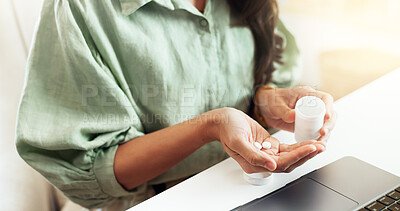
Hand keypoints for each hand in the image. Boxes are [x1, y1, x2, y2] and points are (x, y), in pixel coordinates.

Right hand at [205, 108, 324, 173]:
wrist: (222, 121)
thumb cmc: (227, 129)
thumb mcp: (238, 141)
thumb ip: (253, 156)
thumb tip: (271, 165)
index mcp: (254, 164)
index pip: (281, 164)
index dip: (298, 156)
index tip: (310, 148)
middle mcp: (262, 161)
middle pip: (289, 162)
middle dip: (306, 155)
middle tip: (321, 146)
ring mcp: (267, 153)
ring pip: (290, 156)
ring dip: (304, 151)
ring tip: (319, 144)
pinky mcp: (269, 145)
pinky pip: (287, 148)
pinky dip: (298, 145)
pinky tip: (308, 142)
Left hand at [256, 86, 336, 142]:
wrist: (265, 108)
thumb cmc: (271, 101)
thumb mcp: (276, 105)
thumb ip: (284, 111)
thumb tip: (294, 116)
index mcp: (308, 95)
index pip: (325, 98)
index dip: (329, 107)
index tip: (326, 117)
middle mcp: (313, 105)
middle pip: (330, 114)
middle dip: (329, 124)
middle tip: (323, 133)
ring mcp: (312, 116)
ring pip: (326, 125)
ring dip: (326, 134)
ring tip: (321, 143)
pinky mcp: (308, 126)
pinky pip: (317, 132)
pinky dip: (319, 139)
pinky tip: (317, 146)